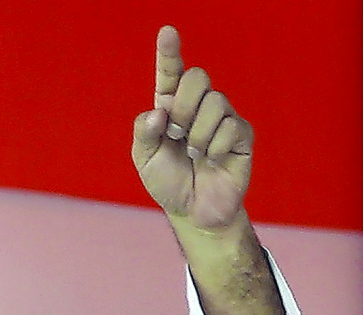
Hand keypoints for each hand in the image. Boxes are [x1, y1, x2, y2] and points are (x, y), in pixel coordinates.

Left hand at [132, 25, 252, 230]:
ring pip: (216, 102)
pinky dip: (215, 148)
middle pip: (197, 78)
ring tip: (195, 154)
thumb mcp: (145, 159)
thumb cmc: (168, 182)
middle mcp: (197, 107)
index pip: (170, 74)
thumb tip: (158, 112)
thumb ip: (144, 133)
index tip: (167, 32)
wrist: (193, 210)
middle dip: (183, 106)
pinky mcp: (242, 134)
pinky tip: (213, 160)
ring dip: (198, 134)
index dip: (169, 53)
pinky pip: (230, 126)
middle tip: (177, 133)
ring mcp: (222, 118)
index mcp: (170, 108)